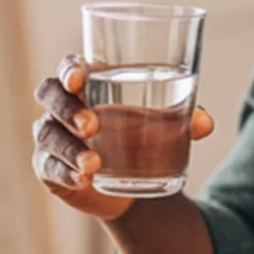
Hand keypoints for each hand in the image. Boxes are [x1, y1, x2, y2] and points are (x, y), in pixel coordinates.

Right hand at [31, 54, 213, 220]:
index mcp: (88, 84)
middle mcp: (63, 106)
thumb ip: (185, 118)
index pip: (68, 67)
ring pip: (47, 133)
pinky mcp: (48, 167)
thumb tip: (206, 124)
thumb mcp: (165, 126)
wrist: (132, 185)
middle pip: (49, 94)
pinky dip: (65, 173)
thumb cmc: (143, 137)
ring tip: (94, 164)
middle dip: (67, 107)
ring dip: (69, 147)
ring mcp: (52, 136)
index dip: (69, 68)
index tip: (80, 77)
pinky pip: (48, 167)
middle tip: (92, 125)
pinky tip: (83, 180)